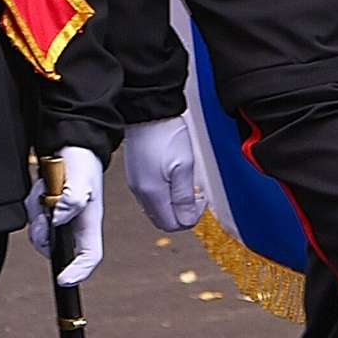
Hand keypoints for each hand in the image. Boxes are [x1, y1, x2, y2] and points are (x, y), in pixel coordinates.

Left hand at [27, 144, 105, 287]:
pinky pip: (34, 215)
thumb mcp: (82, 178)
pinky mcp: (48, 207)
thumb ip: (73, 200)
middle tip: (43, 214)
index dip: (78, 273)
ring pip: (42, 232)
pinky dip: (32, 203)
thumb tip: (58, 218)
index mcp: (89, 222)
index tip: (63, 279)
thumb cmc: (83, 160)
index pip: (89, 256)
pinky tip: (41, 186)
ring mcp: (61, 216)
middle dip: (44, 236)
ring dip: (37, 214)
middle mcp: (76, 223)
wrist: (71, 141)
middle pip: (57, 248)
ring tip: (44, 190)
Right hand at [122, 115, 204, 233]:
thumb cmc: (166, 133)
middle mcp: (141, 192)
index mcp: (152, 193)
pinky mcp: (137, 175)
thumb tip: (187, 220)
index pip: (172, 225)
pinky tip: (174, 181)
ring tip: (186, 187)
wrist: (150, 112)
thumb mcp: (184, 167)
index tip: (200, 202)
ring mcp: (137, 184)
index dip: (191, 219)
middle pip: (163, 220)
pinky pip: (151, 196)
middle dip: (182, 214)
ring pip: (158, 209)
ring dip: (174, 205)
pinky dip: (165, 196)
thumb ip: (185, 197)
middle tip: (195, 197)